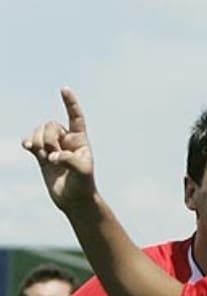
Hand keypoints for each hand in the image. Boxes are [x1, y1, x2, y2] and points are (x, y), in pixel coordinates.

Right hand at [21, 87, 95, 212]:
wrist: (75, 200)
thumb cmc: (83, 184)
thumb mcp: (82, 171)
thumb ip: (69, 159)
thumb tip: (51, 156)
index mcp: (80, 140)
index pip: (75, 117)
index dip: (70, 103)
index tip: (64, 89)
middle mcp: (66, 141)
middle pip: (50, 125)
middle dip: (48, 137)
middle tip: (53, 155)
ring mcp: (53, 148)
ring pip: (39, 132)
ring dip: (38, 142)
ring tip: (44, 157)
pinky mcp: (42, 157)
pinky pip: (31, 143)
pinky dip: (28, 143)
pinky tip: (27, 147)